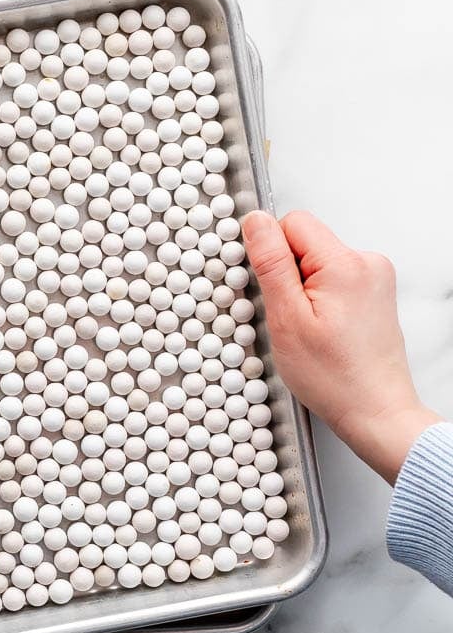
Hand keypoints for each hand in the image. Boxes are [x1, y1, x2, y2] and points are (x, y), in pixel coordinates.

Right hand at [242, 210, 440, 482]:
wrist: (375, 410)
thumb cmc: (334, 376)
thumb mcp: (287, 318)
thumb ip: (271, 263)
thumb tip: (257, 222)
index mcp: (346, 264)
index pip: (292, 223)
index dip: (271, 253)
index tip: (271, 288)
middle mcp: (368, 263)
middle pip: (306, 242)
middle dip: (288, 275)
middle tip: (291, 316)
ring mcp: (375, 278)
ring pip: (317, 263)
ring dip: (303, 290)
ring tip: (308, 328)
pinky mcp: (375, 293)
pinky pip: (333, 279)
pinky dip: (319, 300)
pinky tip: (321, 330)